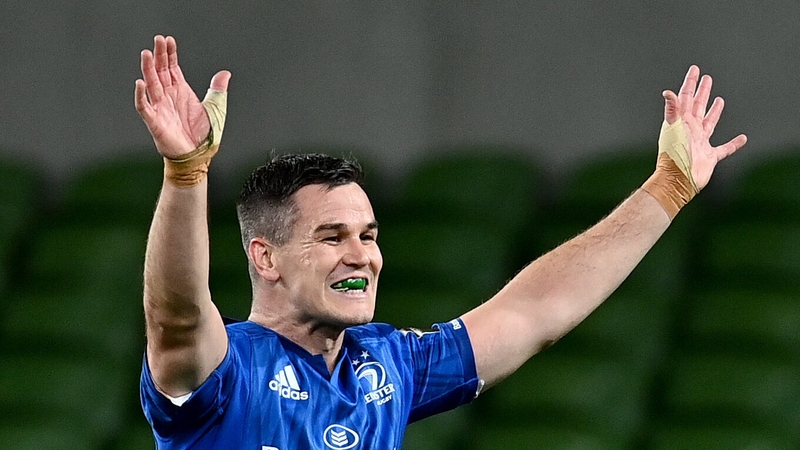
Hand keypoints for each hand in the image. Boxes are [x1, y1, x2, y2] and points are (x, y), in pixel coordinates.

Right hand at [135, 35, 230, 158]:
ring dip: (148, 69)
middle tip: (157, 39)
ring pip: (151, 84)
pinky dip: (141, 95)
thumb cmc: (202, 135)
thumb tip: (225, 74)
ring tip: (147, 54)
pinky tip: (140, 83)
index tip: (168, 40)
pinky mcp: (155, 121)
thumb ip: (217, 90)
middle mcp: (168, 96)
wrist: (198, 156)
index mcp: (181, 91)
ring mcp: (160, 107)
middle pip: (160, 71)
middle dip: (159, 55)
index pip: (172, 67)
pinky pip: (144, 106)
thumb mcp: (215, 109)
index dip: (170, 54)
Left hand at [662, 65, 746, 189]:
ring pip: (709, 122)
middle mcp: (691, 129)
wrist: (678, 179)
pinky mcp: (709, 156)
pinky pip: (725, 148)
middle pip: (698, 105)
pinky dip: (734, 144)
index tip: (695, 69)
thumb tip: (667, 92)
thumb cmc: (673, 155)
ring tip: (719, 100)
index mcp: (681, 121)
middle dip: (702, 91)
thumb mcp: (672, 128)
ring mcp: (700, 142)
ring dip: (714, 111)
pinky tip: (742, 138)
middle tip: (707, 78)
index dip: (690, 82)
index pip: (686, 97)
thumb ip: (672, 109)